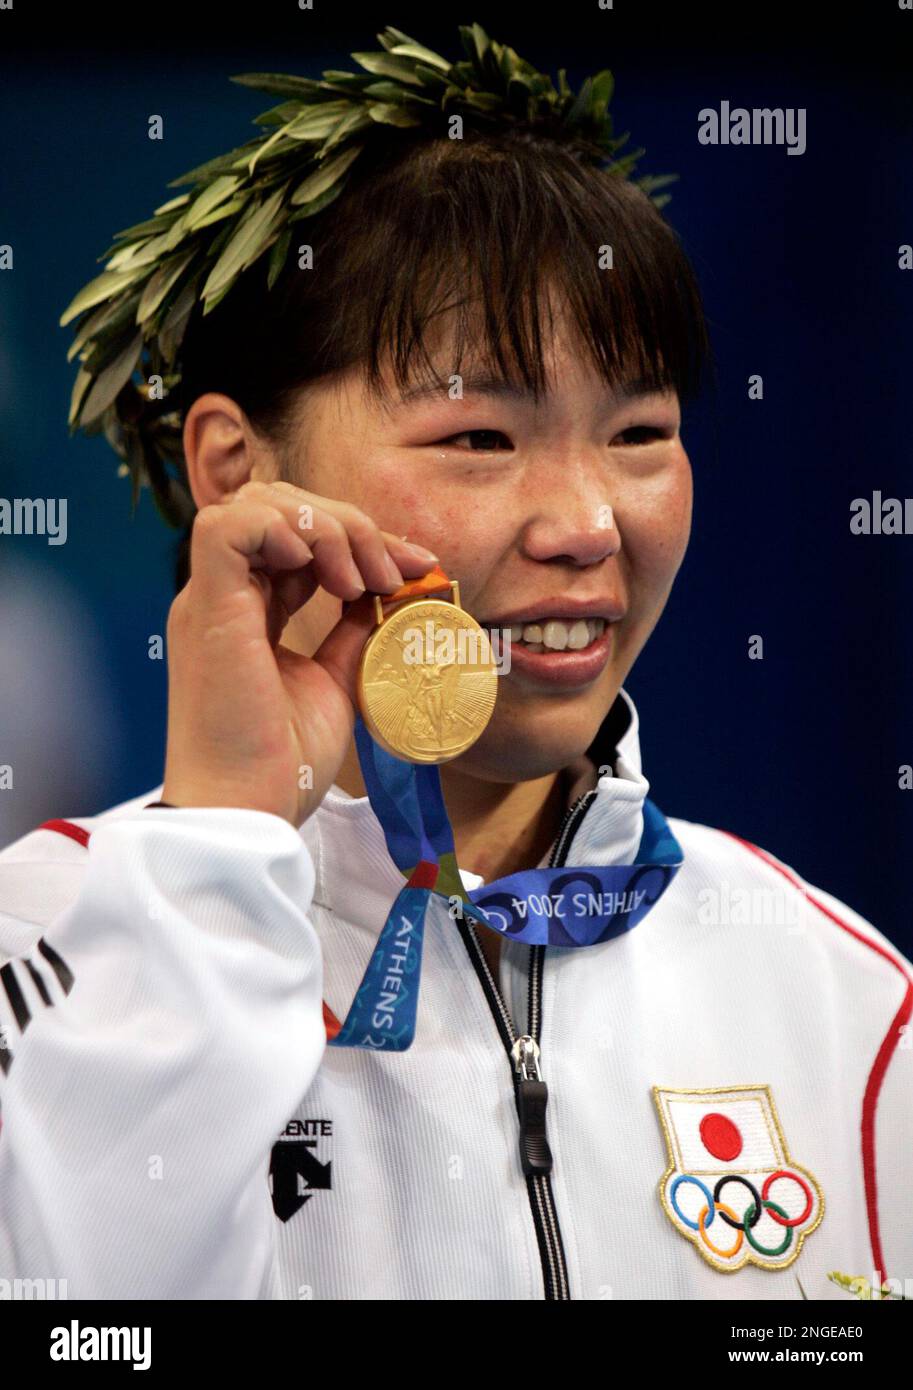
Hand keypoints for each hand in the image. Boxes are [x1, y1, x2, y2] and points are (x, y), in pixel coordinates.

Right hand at [160, 479, 437, 825]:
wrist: (248, 811)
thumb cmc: (281, 764)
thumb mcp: (338, 682)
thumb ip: (355, 632)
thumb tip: (388, 590)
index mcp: (247, 611)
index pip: (298, 538)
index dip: (359, 538)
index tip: (416, 567)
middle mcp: (224, 597)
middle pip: (279, 506)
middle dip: (349, 524)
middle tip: (394, 573)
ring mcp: (210, 599)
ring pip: (256, 503)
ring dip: (325, 527)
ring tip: (361, 581)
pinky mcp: (206, 608)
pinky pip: (228, 526)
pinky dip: (285, 531)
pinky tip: (325, 574)